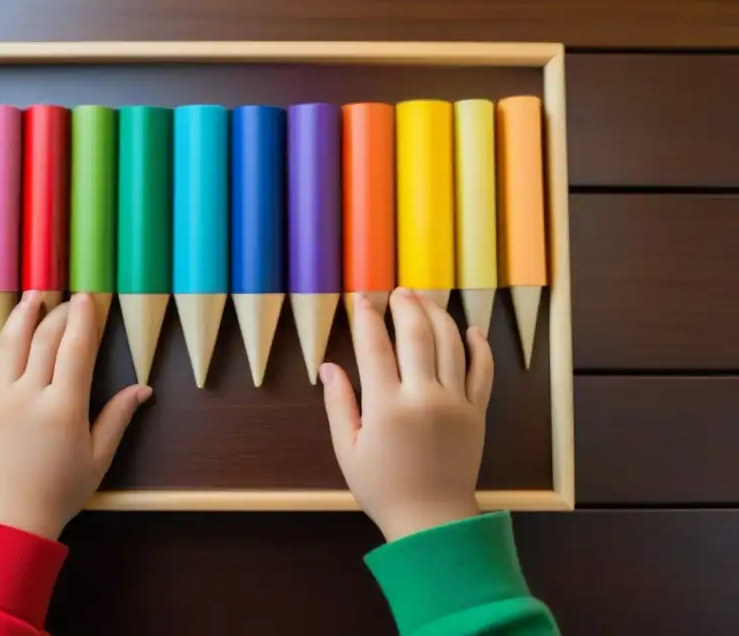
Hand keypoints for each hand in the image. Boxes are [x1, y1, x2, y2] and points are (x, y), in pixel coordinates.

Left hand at [0, 291, 151, 540]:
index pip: (75, 349)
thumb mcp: (98, 457)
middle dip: (59, 314)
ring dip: (23, 316)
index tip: (87, 298)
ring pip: (11, 345)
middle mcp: (30, 396)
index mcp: (64, 407)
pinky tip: (7, 331)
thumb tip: (142, 388)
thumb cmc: (59, 492)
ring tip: (33, 297)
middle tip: (69, 299)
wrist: (8, 519)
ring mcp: (0, 399)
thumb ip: (118, 417)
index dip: (83, 319)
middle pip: (45, 340)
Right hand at [320, 288, 493, 542]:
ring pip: (451, 344)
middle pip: (417, 335)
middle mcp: (423, 397)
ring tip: (425, 301)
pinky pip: (483, 371)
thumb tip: (328, 366)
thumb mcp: (347, 449)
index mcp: (386, 407)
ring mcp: (454, 402)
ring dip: (438, 316)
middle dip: (406, 306)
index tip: (362, 299)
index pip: (374, 347)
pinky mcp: (476, 412)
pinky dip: (479, 346)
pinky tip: (470, 328)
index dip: (367, 318)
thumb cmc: (382, 487)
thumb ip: (338, 404)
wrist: (432, 519)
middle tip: (398, 291)